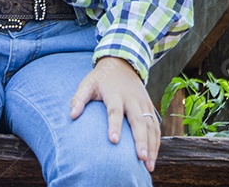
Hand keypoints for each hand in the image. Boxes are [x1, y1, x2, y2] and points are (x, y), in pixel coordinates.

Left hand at [69, 56, 159, 172]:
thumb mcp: (87, 84)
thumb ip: (79, 99)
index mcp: (115, 94)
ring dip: (152, 145)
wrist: (121, 63)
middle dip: (141, 140)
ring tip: (149, 165)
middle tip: (141, 158)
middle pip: (138, 121)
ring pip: (151, 125)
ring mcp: (143, 103)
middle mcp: (132, 99)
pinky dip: (156, 141)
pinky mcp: (150, 107)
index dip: (114, 125)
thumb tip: (72, 115)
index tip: (113, 141)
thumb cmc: (100, 79)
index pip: (115, 111)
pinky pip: (156, 126)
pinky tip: (153, 157)